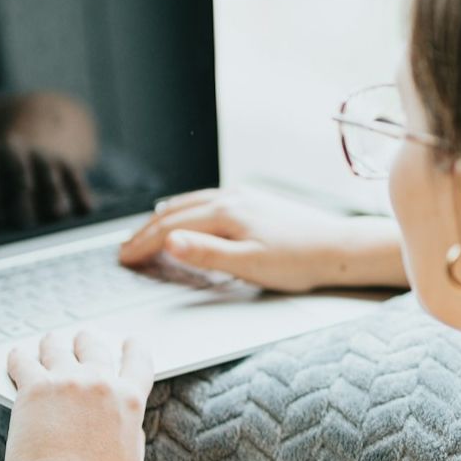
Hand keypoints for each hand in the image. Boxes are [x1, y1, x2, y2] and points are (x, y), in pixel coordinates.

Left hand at [0, 134, 93, 227]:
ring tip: (55, 215)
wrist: (42, 128)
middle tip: (22, 223)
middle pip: (18, 174)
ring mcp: (45, 157)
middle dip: (21, 196)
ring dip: (53, 194)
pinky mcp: (70, 164)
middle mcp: (17, 151)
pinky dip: (81, 193)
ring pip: (49, 175)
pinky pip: (76, 178)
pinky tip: (84, 211)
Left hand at [5, 330, 153, 460]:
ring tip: (49, 344)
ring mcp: (66, 381)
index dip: (135, 347)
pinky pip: (22, 359)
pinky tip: (17, 358)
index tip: (130, 342)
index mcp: (130, 399)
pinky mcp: (33, 388)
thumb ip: (130, 431)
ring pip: (57, 345)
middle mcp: (100, 382)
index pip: (139, 359)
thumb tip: (121, 418)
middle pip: (93, 345)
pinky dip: (19, 357)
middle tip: (82, 341)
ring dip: (53, 344)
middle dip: (87, 341)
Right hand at [119, 188, 406, 291]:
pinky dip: (185, 212)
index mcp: (225, 213)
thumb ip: (206, 254)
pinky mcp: (253, 200)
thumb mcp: (249, 265)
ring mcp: (242, 196)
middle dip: (146, 231)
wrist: (337, 247)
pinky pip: (206, 202)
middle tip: (124, 249)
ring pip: (190, 203)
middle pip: (175, 212)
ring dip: (163, 219)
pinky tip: (187, 219)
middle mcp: (231, 198)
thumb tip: (169, 242)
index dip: (142, 244)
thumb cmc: (298, 262)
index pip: (170, 227)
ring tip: (145, 235)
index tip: (123, 259)